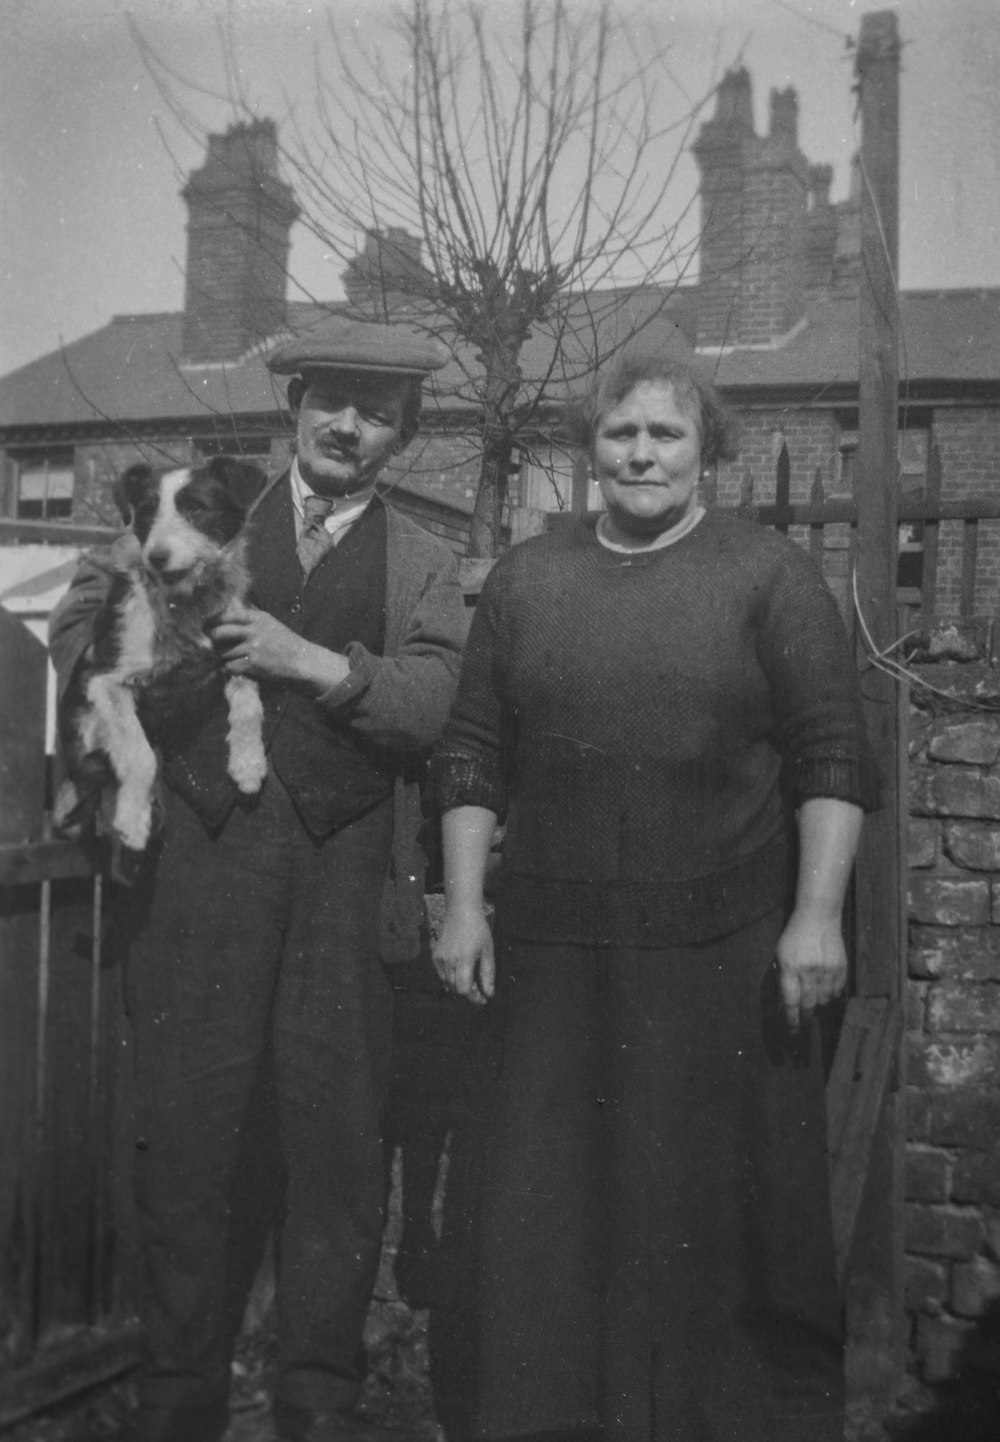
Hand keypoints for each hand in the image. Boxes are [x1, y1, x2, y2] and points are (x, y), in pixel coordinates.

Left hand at [210, 602, 319, 683]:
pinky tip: (238, 670)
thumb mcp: (272, 625)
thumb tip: (226, 620)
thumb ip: (252, 622)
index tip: (208, 629)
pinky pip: (230, 666)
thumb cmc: (288, 646)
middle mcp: (254, 630)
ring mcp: (253, 646)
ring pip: (223, 652)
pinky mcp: (253, 663)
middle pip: (219, 632)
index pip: (226, 615)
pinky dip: (231, 670)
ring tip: (232, 661)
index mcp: (258, 618)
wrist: (305, 663)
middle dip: (214, 641)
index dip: (214, 623)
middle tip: (214, 647)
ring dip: (224, 658)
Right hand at [432, 904, 494, 1005]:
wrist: (461, 911)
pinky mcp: (435, 956)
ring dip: (459, 985)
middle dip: (468, 992)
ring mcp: (439, 959)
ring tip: (471, 977)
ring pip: (447, 983)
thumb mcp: (488, 951)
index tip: (483, 998)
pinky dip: (450, 977)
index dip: (474, 997)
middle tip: (480, 987)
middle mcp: (448, 961)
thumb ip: (488, 974)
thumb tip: (489, 994)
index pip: (464, 990)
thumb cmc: (478, 929)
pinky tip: (460, 969)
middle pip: (455, 989)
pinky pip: (441, 974)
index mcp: (463, 960)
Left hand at [775, 909, 847, 1031]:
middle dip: (804, 1019)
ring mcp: (826, 971)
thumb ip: (782, 978)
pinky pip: (836, 992)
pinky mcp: (840, 969)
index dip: (791, 1020)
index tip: (791, 1031)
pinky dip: (830, 998)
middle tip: (802, 1027)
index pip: (790, 1002)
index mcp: (789, 968)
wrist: (818, 917)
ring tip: (812, 1011)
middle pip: (807, 1005)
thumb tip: (784, 1004)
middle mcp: (808, 972)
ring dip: (817, 1009)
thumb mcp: (780, 955)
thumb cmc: (794, 936)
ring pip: (823, 1001)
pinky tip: (825, 998)